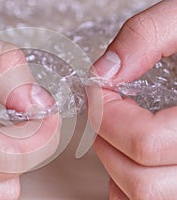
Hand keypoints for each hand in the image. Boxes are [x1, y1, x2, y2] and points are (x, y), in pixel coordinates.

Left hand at [90, 1, 176, 198]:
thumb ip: (146, 36)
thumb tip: (106, 70)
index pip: (145, 142)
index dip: (107, 115)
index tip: (100, 93)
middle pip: (141, 181)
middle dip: (107, 142)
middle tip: (107, 113)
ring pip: (143, 198)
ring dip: (115, 166)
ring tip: (119, 132)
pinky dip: (127, 184)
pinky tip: (131, 155)